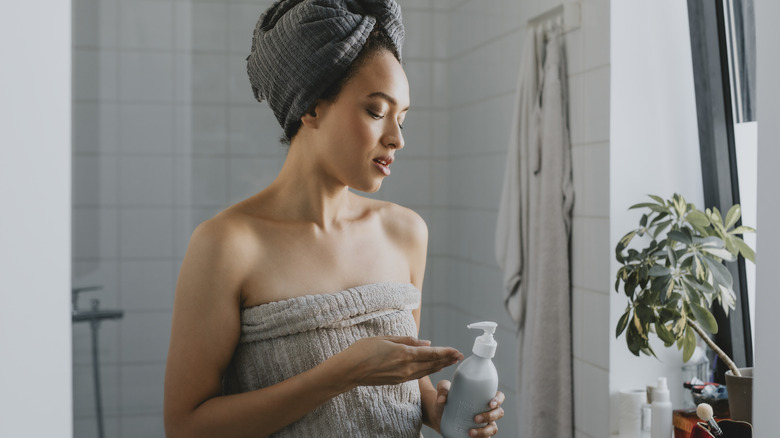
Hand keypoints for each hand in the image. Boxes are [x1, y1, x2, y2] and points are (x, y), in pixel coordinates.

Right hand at [336, 336, 462, 387]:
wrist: (349, 371)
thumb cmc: (363, 350)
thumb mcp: (385, 338)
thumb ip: (407, 340)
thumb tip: (426, 343)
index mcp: (403, 354)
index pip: (431, 354)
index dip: (446, 352)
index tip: (457, 350)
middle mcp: (405, 367)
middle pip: (432, 364)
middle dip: (447, 360)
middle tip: (460, 356)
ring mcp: (402, 376)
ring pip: (426, 371)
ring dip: (440, 366)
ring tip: (451, 362)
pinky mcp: (397, 381)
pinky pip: (417, 375)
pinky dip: (428, 371)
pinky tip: (432, 368)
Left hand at [434, 381, 505, 436]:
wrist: (438, 413)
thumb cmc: (446, 398)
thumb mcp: (444, 389)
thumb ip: (443, 389)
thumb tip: (442, 399)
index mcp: (483, 396)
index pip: (499, 396)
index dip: (498, 400)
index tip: (490, 403)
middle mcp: (486, 410)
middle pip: (499, 413)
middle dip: (490, 416)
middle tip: (475, 418)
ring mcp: (484, 423)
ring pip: (493, 428)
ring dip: (484, 432)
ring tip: (470, 432)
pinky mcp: (478, 434)